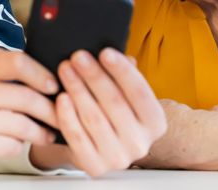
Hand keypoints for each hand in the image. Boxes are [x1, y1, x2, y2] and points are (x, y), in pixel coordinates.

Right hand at [0, 48, 58, 179]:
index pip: (16, 62)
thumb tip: (40, 70)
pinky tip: (22, 144)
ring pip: (21, 123)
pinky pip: (9, 144)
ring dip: (40, 131)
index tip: (54, 86)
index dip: (41, 74)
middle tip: (59, 116)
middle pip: (25, 96)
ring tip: (47, 134)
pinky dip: (20, 146)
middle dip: (50, 109)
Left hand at [31, 48, 166, 176]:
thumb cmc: (115, 113)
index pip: (140, 92)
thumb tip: (119, 55)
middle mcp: (140, 143)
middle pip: (114, 102)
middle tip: (77, 56)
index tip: (105, 52)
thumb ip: (124, 76)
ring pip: (94, 118)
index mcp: (155, 123)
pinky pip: (78, 137)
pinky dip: (68, 115)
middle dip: (94, 76)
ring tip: (66, 69)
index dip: (122, 71)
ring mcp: (118, 157)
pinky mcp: (95, 166)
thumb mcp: (126, 96)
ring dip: (78, 89)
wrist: (102, 149)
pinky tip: (61, 97)